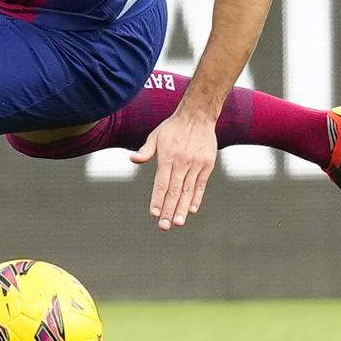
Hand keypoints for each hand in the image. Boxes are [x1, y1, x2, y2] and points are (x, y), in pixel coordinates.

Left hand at [130, 107, 217, 229]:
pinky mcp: (207, 164)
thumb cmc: (174, 127)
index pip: (162, 183)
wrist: (198, 115)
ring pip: (188, 190)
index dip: (158, 199)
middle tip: (164, 226)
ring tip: (178, 223)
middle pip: (174, 190)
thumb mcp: (156, 135)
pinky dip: (197, 197)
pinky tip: (193, 209)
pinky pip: (201, 184)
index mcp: (168, 157)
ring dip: (183, 208)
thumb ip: (146, 150)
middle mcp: (182, 162)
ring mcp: (196, 164)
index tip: (154, 213)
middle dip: (168, 210)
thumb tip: (133, 159)